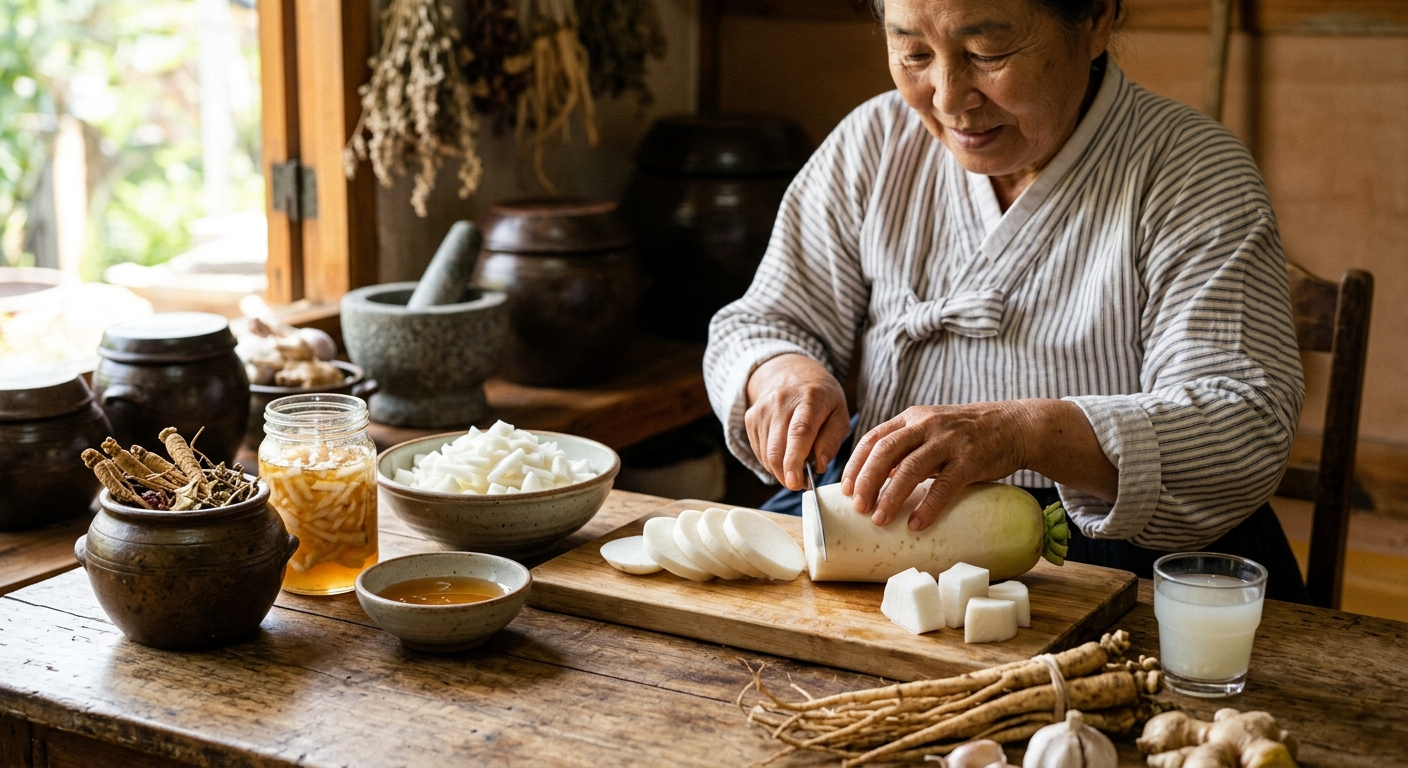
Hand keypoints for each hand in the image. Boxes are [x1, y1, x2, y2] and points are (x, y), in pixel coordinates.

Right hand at [744, 354, 849, 489]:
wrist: (791, 373)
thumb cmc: (821, 399)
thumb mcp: (839, 414)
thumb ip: (832, 441)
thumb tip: (818, 466)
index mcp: (810, 399)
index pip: (799, 433)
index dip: (795, 460)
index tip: (795, 482)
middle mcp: (781, 402)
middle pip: (777, 449)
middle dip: (786, 475)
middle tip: (799, 484)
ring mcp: (762, 409)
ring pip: (766, 454)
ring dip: (780, 470)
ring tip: (796, 464)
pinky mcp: (751, 418)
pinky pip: (759, 451)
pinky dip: (772, 461)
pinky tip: (784, 452)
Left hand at [841, 402, 1030, 530]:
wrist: (1016, 426)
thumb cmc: (969, 434)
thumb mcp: (933, 430)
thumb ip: (908, 447)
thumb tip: (878, 478)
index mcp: (912, 417)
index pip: (873, 438)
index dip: (856, 465)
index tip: (845, 490)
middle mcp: (926, 424)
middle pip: (884, 451)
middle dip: (867, 481)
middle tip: (858, 508)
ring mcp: (949, 441)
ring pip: (909, 468)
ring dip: (891, 497)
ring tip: (880, 520)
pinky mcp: (971, 459)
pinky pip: (944, 485)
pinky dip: (927, 506)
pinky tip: (916, 524)